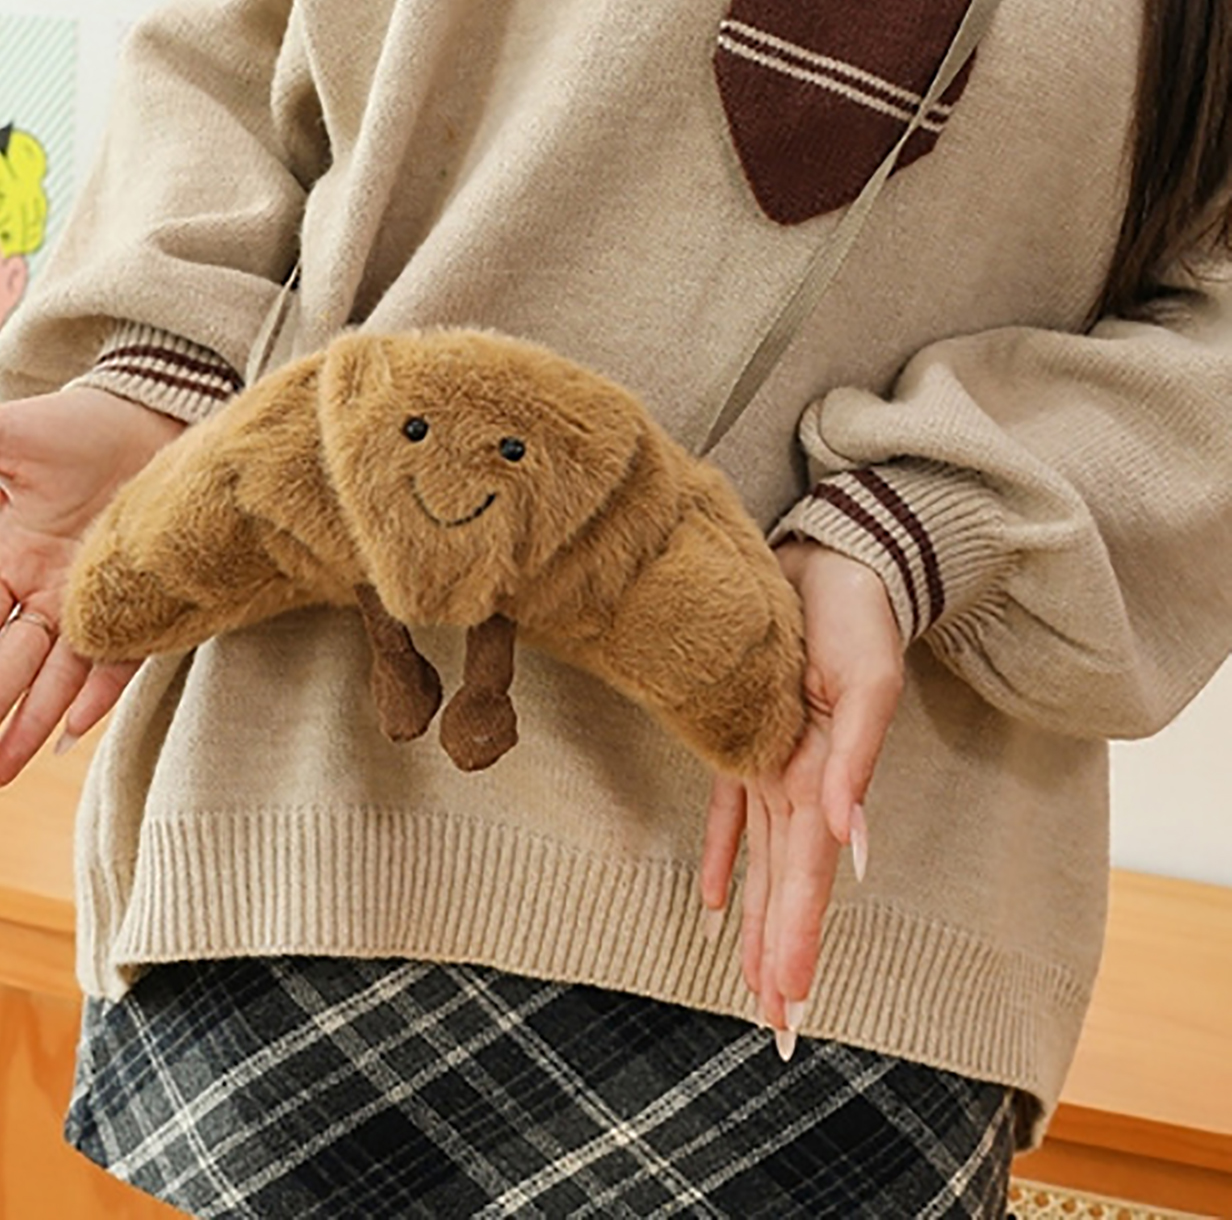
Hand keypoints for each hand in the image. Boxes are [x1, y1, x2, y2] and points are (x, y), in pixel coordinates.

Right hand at [0, 386, 184, 802]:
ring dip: (26, 729)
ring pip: (55, 680)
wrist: (153, 409)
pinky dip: (97, 695)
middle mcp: (47, 593)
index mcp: (5, 562)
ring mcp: (95, 600)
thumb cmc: (73, 422)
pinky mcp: (146, 598)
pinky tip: (71, 734)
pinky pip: (120, 658)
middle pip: (6, 670)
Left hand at [699, 540, 904, 1051]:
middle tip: (774, 1029)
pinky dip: (728, 856)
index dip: (797, 940)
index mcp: (827, 776)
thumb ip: (857, 757)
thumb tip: (848, 837)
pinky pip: (733, 810)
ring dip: (759, 923)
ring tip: (754, 985)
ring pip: (763, 861)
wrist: (833, 556)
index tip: (788, 1004)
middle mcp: (802, 780)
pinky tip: (718, 903)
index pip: (808, 876)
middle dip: (782, 957)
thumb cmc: (856, 613)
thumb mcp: (867, 679)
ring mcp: (776, 761)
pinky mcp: (751, 732)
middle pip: (787, 886)